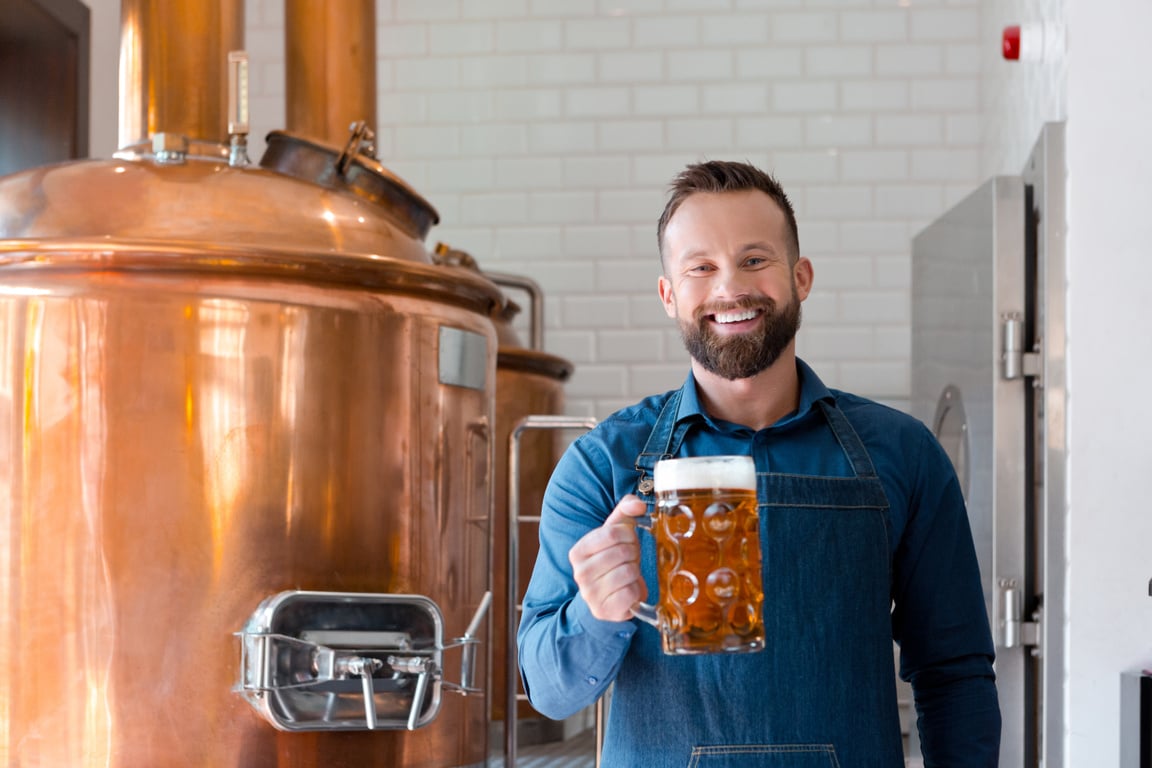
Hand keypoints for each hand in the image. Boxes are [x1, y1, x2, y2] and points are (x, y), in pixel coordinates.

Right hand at [568, 494, 648, 621]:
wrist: (606, 598)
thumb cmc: (612, 561)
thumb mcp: (615, 533)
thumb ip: (626, 510)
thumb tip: (639, 504)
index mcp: (578, 551)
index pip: (613, 533)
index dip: (629, 535)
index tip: (628, 541)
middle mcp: (580, 573)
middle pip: (623, 552)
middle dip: (634, 554)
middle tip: (629, 560)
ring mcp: (591, 594)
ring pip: (629, 571)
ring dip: (635, 572)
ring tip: (628, 575)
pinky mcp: (605, 610)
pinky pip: (632, 592)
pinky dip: (637, 590)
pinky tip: (628, 590)